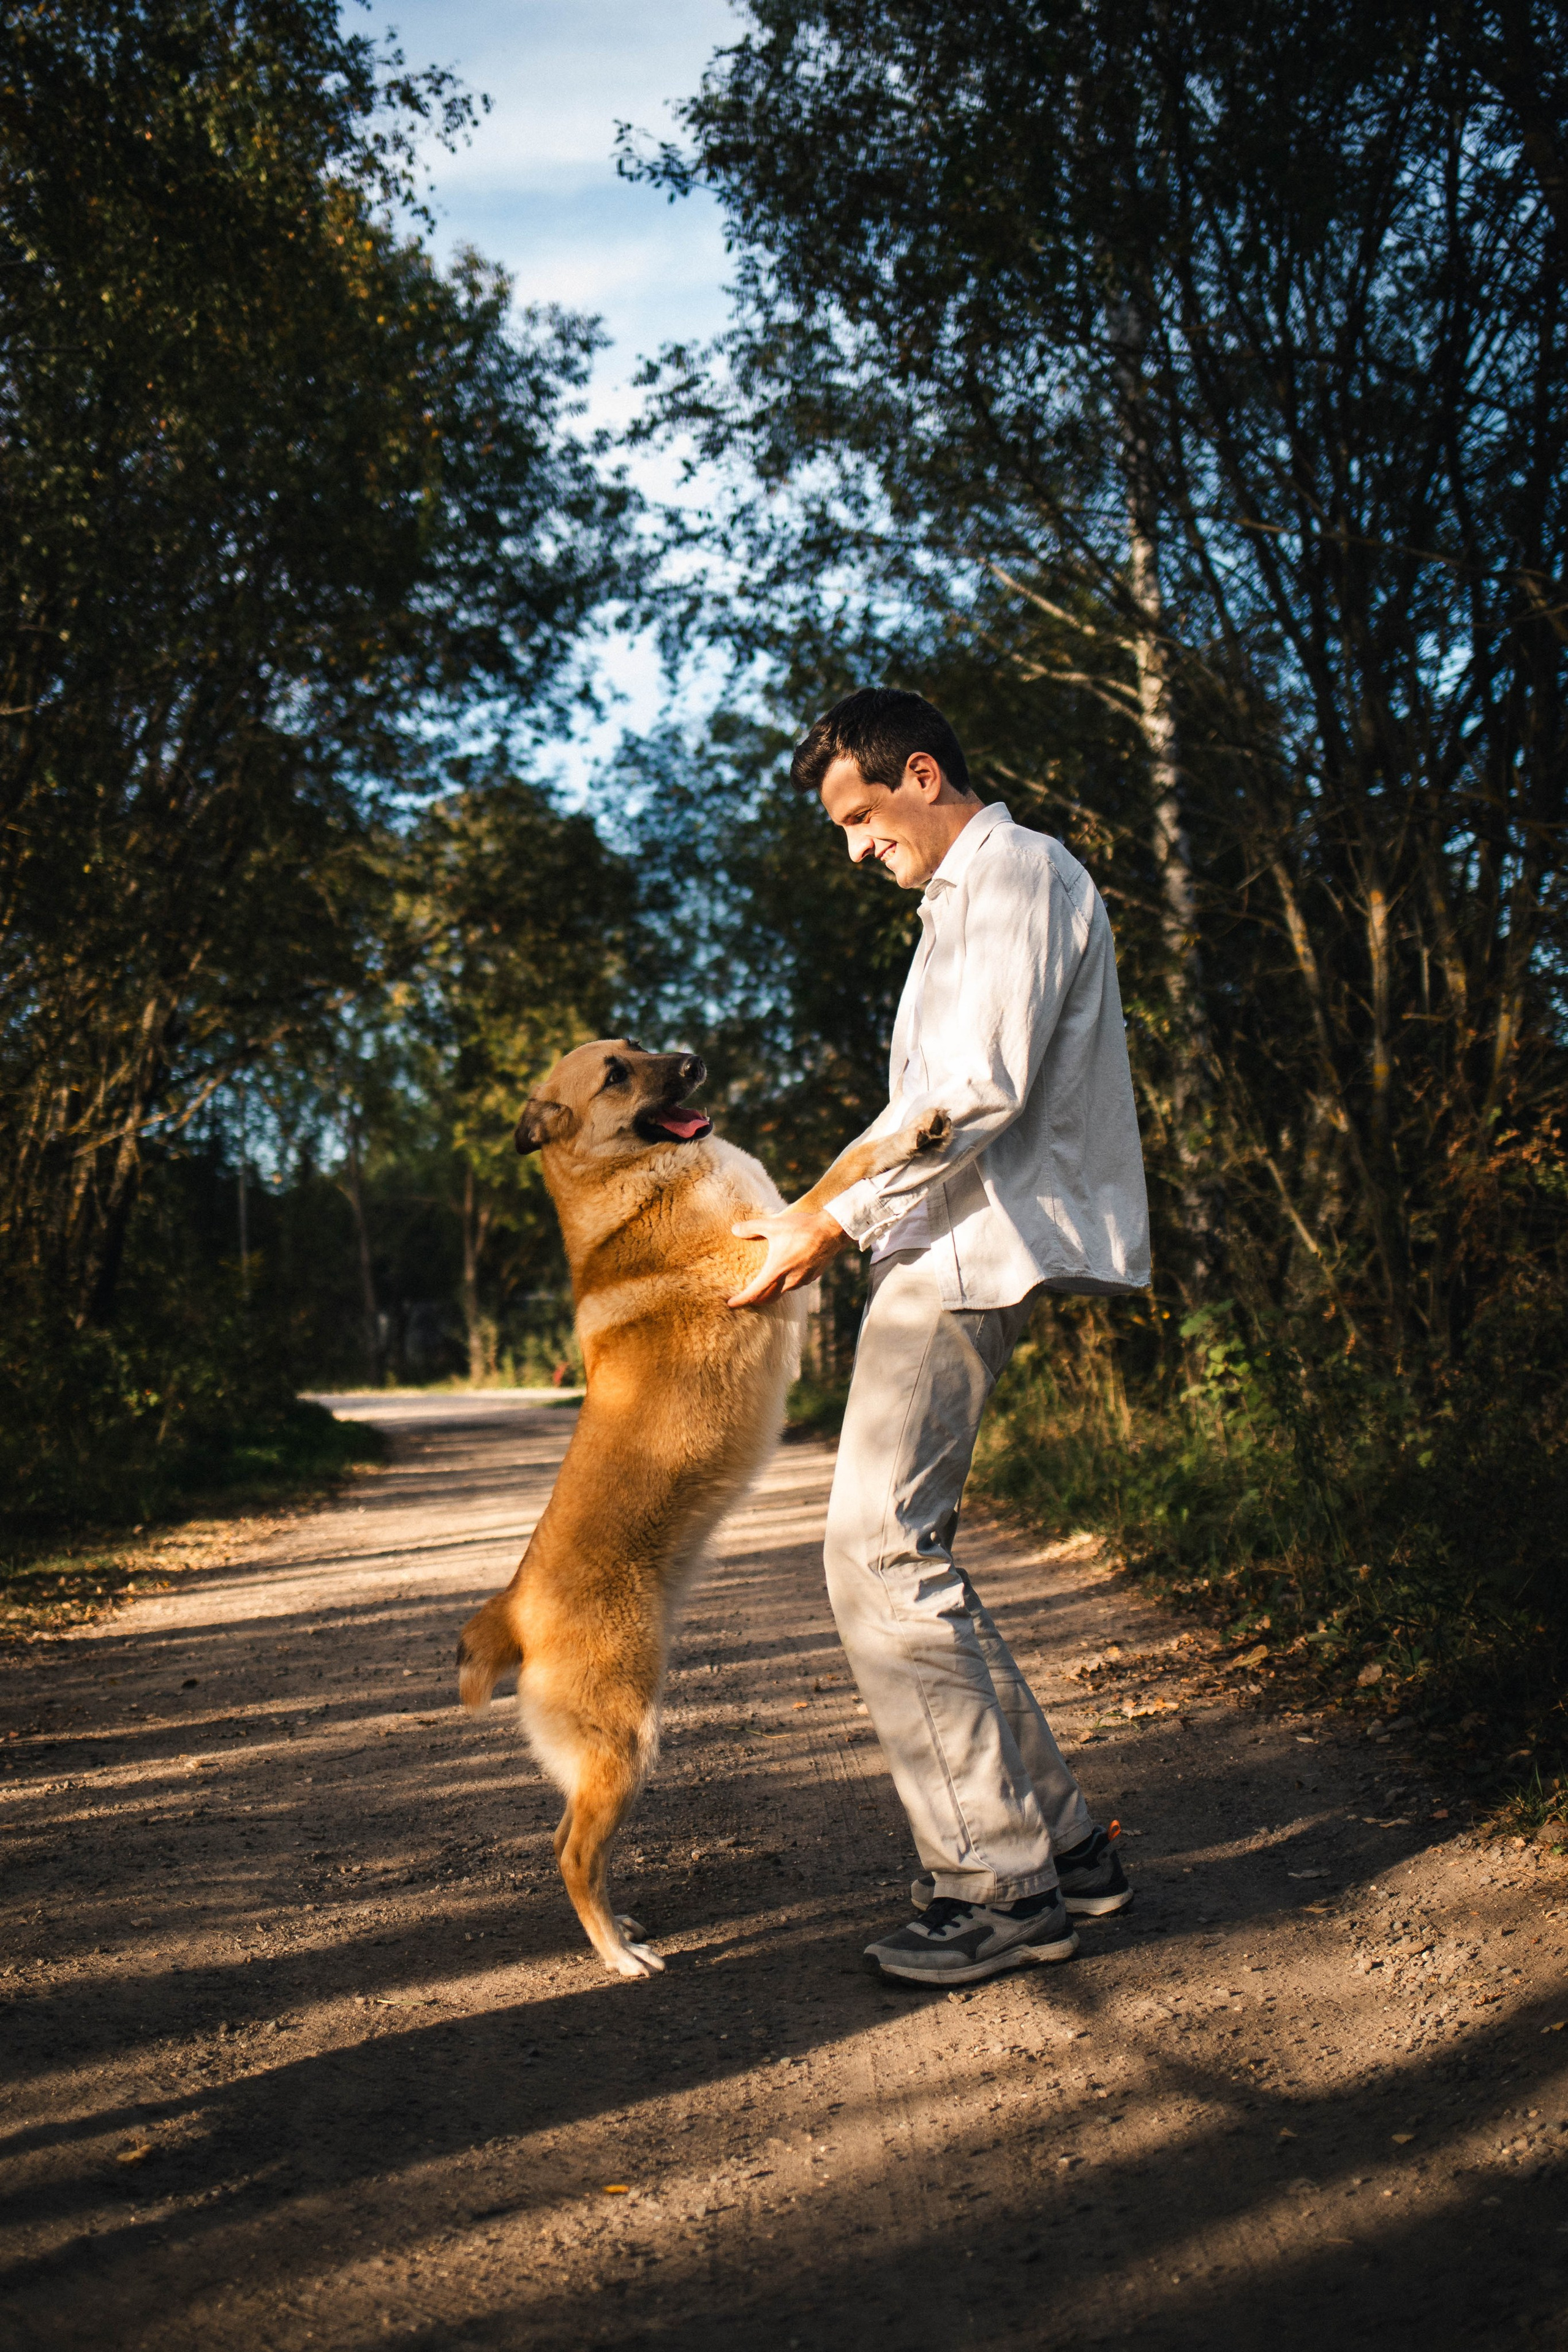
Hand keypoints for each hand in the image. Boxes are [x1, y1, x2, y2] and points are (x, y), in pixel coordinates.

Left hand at [727, 1208, 846, 1306]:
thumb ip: (752, 1228)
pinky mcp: (812, 1277)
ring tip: (765, 1283)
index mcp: (777, 1270)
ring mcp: (802, 1281)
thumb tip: (734, 1230)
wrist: (832, 1231)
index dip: (741, 1300)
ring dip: (772, 1290)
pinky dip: (786, 1284)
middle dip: (755, 1300)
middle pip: (768, 1298)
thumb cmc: (803, 1228)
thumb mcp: (774, 1225)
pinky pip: (795, 1285)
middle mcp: (789, 1281)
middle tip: (745, 1298)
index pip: (754, 1293)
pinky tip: (786, 1273)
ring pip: (783, 1291)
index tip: (731, 1304)